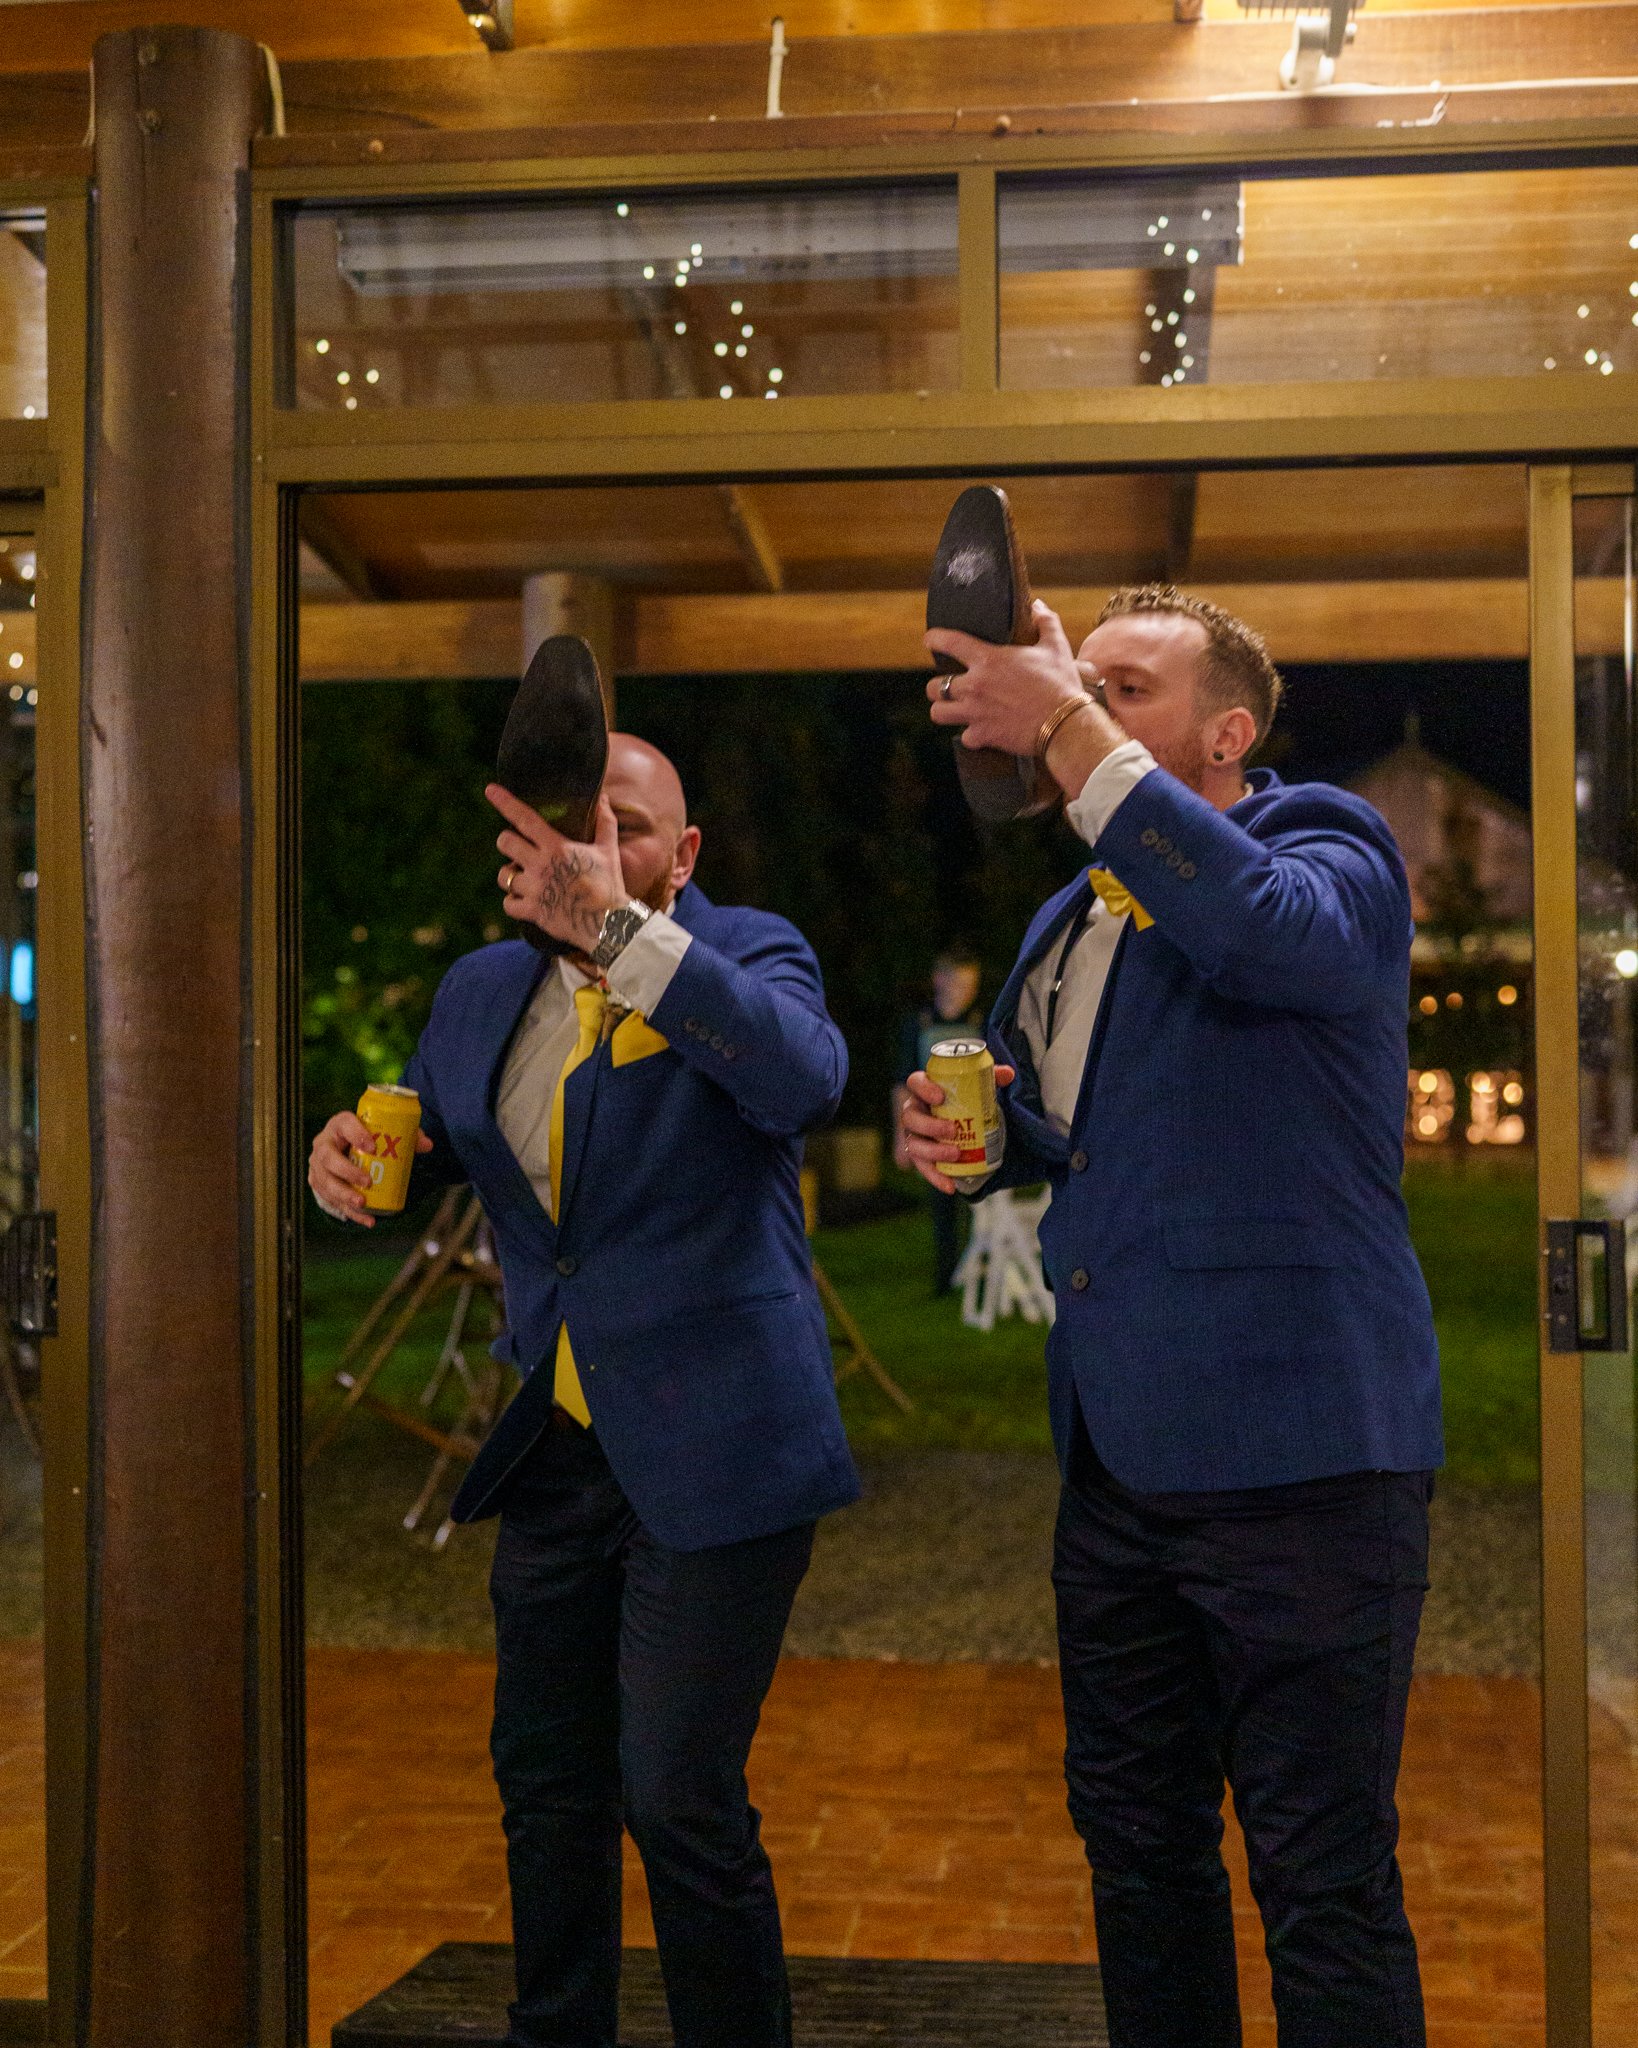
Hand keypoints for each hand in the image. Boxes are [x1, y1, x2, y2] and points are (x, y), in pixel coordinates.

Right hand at [309, 1109, 432, 1228]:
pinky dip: (349, 1212)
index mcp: (340, 1125)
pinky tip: (366, 1219)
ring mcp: (317, 1165)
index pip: (344, 1124)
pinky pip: (330, 1199)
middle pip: (328, 1157)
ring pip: (325, 1181)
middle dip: (347, 1171)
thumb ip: (406, 1136)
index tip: (372, 1147)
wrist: (343, 1147)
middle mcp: (324, 1143)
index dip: (356, 1134)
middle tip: (367, 1182)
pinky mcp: (318, 1183)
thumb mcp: (384, 1132)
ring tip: (362, 1204)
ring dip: (343, 1195)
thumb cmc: (367, 1136)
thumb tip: (427, 1146)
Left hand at [489, 786, 628, 951]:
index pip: (525, 819)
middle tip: (518, 850)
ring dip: (511, 876)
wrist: (608, 923)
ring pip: (503, 876)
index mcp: (556, 847)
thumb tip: (605, 798)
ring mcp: (534, 889)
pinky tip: (527, 902)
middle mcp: (540, 865)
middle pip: (505, 843)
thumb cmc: (609, 884)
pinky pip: (508, 903)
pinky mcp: (532, 911)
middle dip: (508, 843)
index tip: (489, 790)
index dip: (505, 803)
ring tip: (525, 879)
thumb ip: (604, 822)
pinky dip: (514, 903)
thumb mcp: (608, 850)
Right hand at [900, 1064, 1015, 1195]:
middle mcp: (915, 1111)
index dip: (924, 1089)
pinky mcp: (921, 1156)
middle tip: (953, 1130)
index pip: (915, 1082)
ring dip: (932, 1151)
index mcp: (924, 1089)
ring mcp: (915, 1135)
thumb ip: (992, 1078)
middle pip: (910, 1117)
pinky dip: (936, 1178)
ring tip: (955, 1155)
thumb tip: (1009, 1074)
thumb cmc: (966, 1099)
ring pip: (913, 1144)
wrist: (964, 1121)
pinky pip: (923, 1168)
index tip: (940, 1097)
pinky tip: (950, 1186)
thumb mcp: (978, 1086)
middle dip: (929, 1125)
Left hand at [925, 602, 1118, 758]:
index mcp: (988, 660)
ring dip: (944, 709)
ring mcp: (975, 713)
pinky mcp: (984, 735)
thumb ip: (1044, 621)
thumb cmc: (1060, 683)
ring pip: (938, 713)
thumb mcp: (1056, 646)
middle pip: (934, 686)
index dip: (934, 638)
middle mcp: (975, 686)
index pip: (950, 642)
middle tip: (949, 685)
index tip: (929, 639)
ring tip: (953, 708)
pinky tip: (980, 731)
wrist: (1066, 724)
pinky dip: (972, 735)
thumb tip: (1037, 605)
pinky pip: (965, 737)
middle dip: (938, 685)